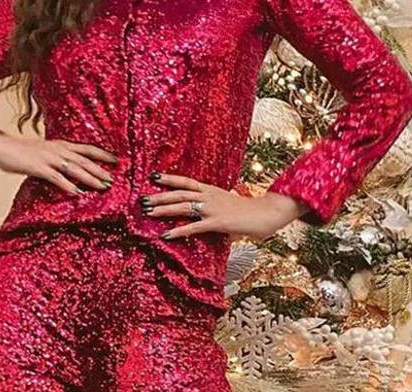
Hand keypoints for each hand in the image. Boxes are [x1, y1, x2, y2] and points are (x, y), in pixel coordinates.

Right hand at [0, 132, 118, 195]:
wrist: (0, 146)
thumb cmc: (22, 150)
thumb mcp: (44, 149)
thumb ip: (58, 156)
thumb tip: (70, 166)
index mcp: (60, 144)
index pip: (87, 148)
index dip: (102, 153)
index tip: (117, 159)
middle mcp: (58, 149)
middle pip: (84, 160)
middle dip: (100, 170)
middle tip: (114, 179)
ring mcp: (49, 158)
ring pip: (75, 169)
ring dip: (90, 178)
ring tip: (102, 186)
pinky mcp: (39, 167)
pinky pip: (57, 178)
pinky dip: (68, 186)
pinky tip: (77, 192)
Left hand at [143, 172, 309, 240]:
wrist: (268, 212)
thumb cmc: (252, 211)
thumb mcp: (231, 205)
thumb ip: (217, 209)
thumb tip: (208, 217)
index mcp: (212, 190)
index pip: (187, 182)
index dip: (170, 179)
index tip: (154, 177)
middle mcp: (210, 196)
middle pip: (179, 193)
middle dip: (160, 196)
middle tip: (142, 199)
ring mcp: (212, 208)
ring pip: (183, 207)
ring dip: (164, 209)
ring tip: (148, 212)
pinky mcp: (217, 222)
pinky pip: (193, 227)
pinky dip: (178, 231)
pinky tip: (165, 235)